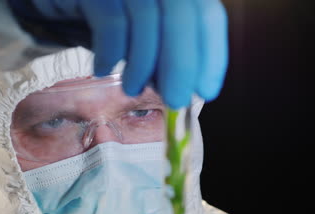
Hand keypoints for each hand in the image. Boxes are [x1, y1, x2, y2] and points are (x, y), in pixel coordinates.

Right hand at [8, 0, 228, 108]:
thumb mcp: (145, 34)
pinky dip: (111, 50)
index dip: (212, 54)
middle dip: (181, 63)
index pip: (207, 13)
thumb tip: (185, 88)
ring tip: (133, 88)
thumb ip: (167, 52)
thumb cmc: (110, 17)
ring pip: (146, 15)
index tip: (207, 90)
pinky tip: (103, 68)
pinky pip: (110, 18)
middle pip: (181, 12)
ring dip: (144, 62)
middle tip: (176, 100)